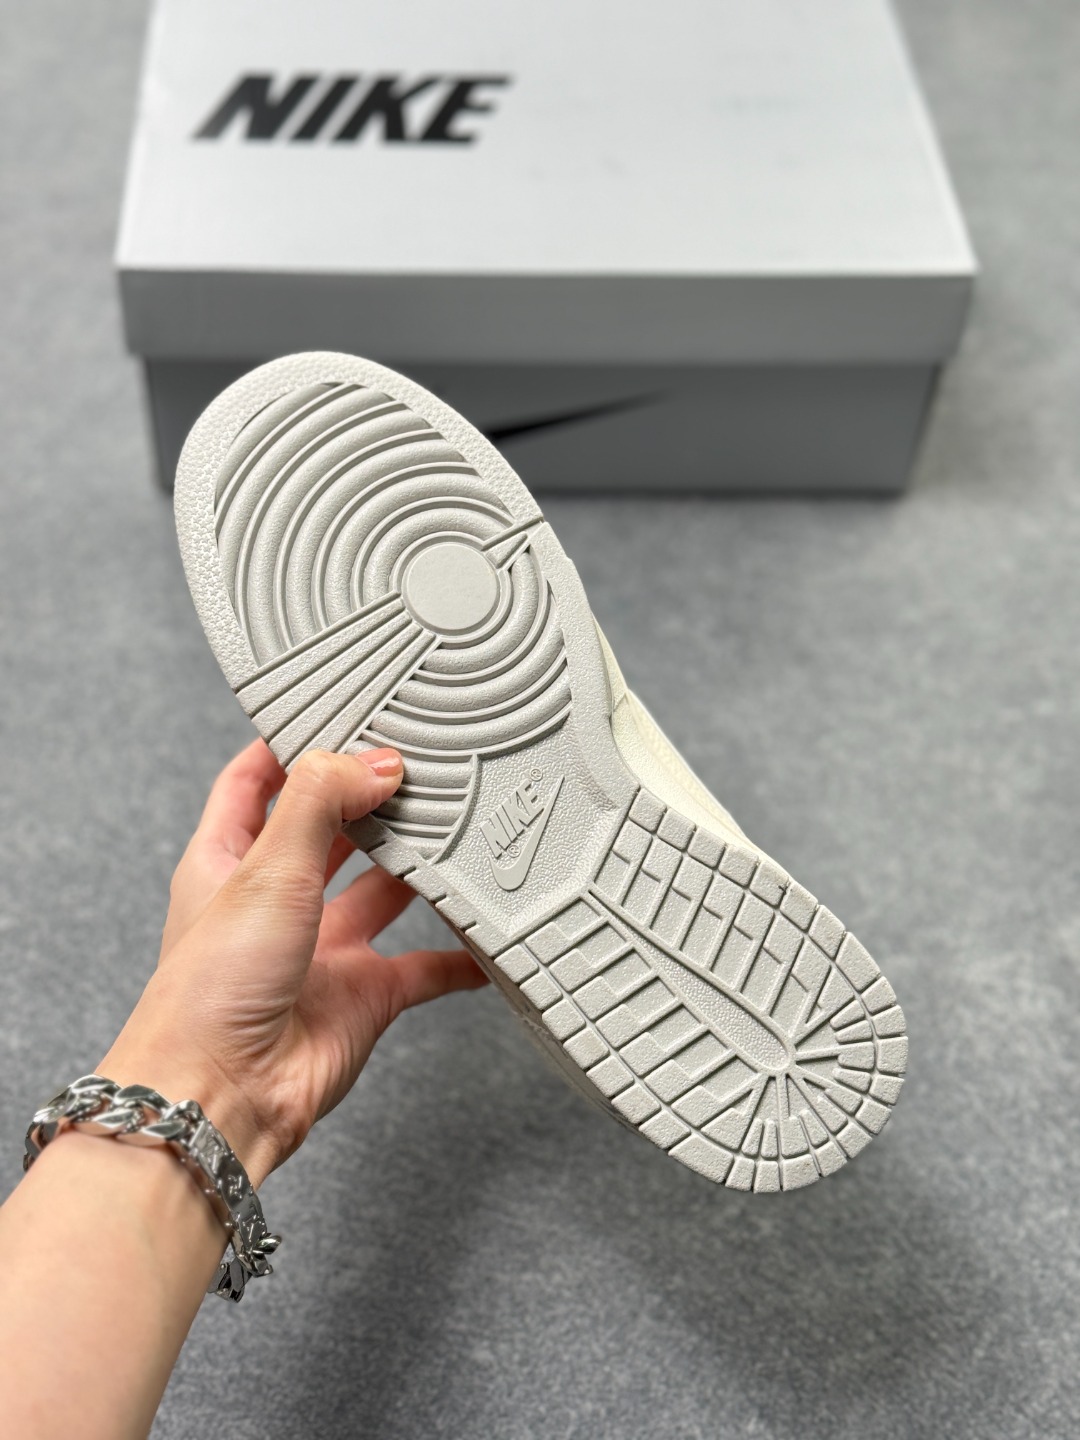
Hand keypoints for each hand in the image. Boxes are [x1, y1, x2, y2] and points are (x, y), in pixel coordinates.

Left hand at [101, 740, 485, 1184]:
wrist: (221, 1098)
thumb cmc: (209, 992)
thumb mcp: (264, 871)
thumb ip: (321, 804)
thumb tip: (375, 761)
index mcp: (229, 860)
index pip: (256, 781)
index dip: (291, 745)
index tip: (339, 712)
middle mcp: (275, 901)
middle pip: (331, 831)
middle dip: (371, 800)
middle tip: (421, 765)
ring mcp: (321, 950)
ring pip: (382, 892)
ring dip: (418, 867)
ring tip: (460, 829)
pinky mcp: (362, 997)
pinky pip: (423, 967)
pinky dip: (458, 955)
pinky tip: (486, 938)